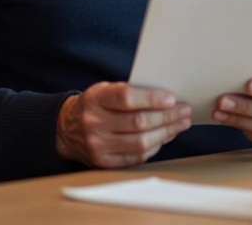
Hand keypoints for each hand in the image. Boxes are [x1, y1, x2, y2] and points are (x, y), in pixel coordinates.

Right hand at [56, 82, 191, 168]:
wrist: (67, 129)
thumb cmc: (96, 105)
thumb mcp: (105, 90)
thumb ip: (130, 92)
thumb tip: (167, 98)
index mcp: (95, 99)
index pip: (126, 98)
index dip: (152, 98)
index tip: (172, 98)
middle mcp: (94, 123)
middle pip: (138, 122)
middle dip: (167, 116)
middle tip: (185, 110)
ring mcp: (98, 146)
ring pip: (140, 142)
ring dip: (166, 132)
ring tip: (181, 123)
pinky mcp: (104, 162)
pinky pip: (137, 157)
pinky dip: (155, 146)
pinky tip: (165, 136)